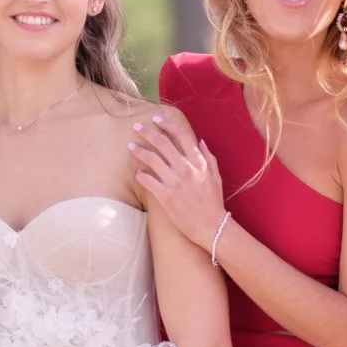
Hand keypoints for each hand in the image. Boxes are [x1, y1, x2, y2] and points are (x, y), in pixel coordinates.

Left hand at [129, 114, 225, 249]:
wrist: (211, 227)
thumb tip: (200, 141)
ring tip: (131, 147)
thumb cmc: (213, 202)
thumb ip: (208, 157)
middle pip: (162, 142)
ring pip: (151, 159)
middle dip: (147, 132)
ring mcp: (175, 182)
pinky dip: (140, 174)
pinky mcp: (165, 196)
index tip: (156, 120)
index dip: (167, 124)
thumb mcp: (216, 176)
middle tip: (136, 127)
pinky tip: (137, 172)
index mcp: (198, 161)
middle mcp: (186, 168)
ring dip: (138, 151)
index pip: (181, 134)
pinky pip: (147, 180)